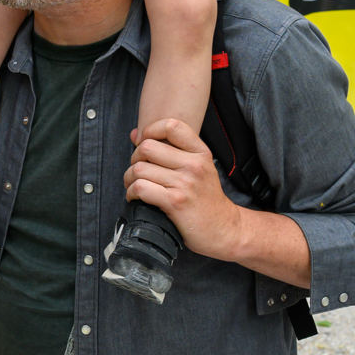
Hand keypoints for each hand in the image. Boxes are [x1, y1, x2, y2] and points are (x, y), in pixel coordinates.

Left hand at [123, 118, 246, 261]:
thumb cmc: (206, 199)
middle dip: (134, 158)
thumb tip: (135, 134)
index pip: (171, 125)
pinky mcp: (175, 202)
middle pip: (147, 147)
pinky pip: (141, 188)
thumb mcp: (198, 168)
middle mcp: (194, 165)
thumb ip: (170, 149)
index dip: (150, 130)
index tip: (143, 143)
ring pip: (139, 169)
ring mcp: (185, 183)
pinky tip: (136, 198)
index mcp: (200, 153)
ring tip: (134, 186)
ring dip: (129, 178)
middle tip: (137, 170)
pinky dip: (131, 193)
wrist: (225, 229)